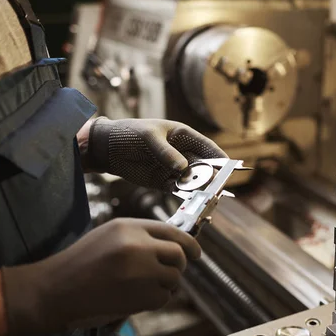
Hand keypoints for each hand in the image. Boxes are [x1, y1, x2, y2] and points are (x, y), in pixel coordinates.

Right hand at [1, 218, 200, 333]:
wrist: (54, 290)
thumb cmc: (80, 263)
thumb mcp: (108, 236)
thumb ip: (139, 236)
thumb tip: (174, 243)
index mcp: (128, 226)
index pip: (171, 230)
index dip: (188, 242)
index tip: (196, 253)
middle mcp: (138, 245)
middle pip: (178, 254)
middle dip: (179, 265)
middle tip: (169, 273)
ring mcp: (141, 270)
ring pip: (173, 277)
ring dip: (164, 284)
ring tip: (142, 287)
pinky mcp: (141, 295)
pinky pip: (163, 297)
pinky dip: (155, 300)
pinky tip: (135, 298)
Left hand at [81, 117, 226, 190]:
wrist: (105, 148)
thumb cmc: (128, 133)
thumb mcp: (148, 137)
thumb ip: (166, 152)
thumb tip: (184, 167)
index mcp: (183, 136)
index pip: (207, 147)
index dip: (220, 157)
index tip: (231, 167)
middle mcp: (183, 153)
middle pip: (205, 167)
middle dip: (213, 177)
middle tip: (218, 188)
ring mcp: (174, 169)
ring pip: (194, 181)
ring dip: (201, 189)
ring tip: (207, 198)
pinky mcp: (164, 182)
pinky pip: (180, 191)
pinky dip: (186, 197)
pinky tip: (192, 202)